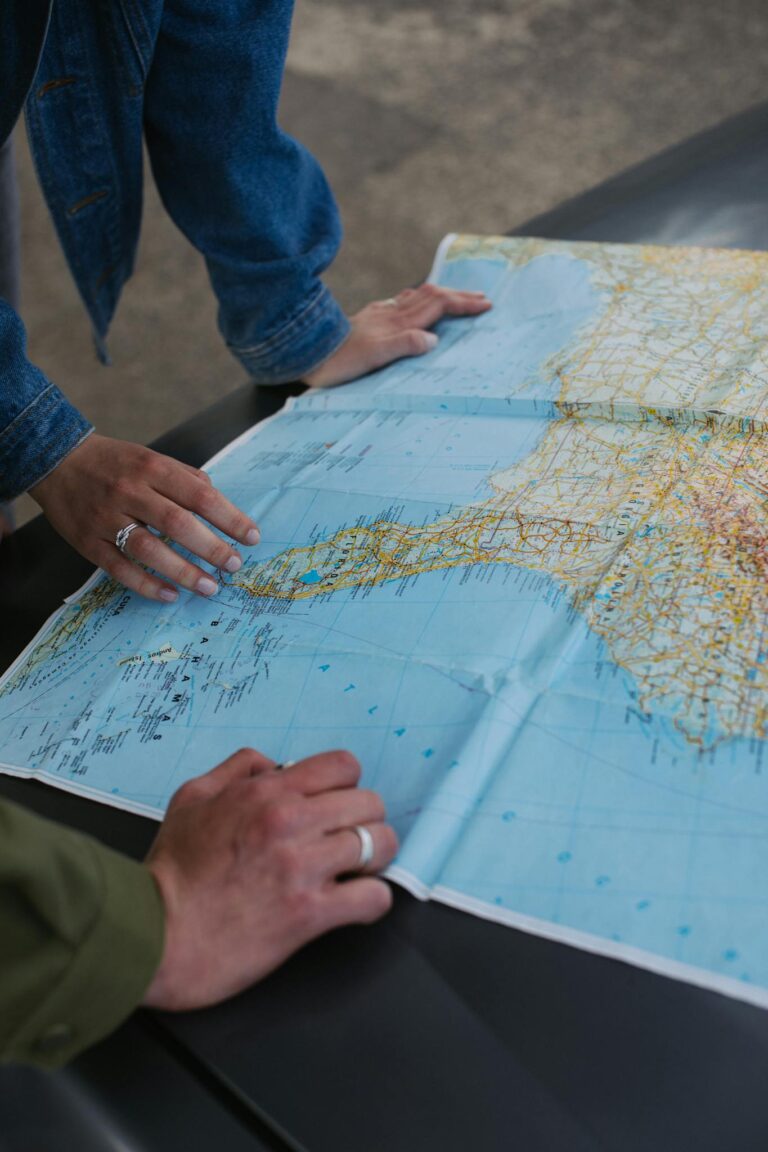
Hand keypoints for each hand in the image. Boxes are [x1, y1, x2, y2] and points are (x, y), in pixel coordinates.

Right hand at [30, 434, 260, 602]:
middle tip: (234, 565)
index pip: (200, 496)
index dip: (229, 518)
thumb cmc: (115, 462)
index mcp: (151, 468)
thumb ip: (186, 479)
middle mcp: (129, 492)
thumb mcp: (152, 458)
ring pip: (149, 550)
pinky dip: (146, 585)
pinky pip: (119, 568)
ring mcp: (105, 518)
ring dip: (183, 572)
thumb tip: (220, 503)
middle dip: (211, 548)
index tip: (251, 537)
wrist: (55, 460)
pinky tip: (170, 595)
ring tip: (210, 587)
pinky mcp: (86, 541)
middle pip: (177, 523)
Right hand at [142, 748, 396, 1009]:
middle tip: (345, 842)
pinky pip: (374, 897)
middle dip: (363, 821)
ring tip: (354, 873)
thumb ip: (237, 770)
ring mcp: (303, 868)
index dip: (345, 785)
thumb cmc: (170, 872)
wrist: (154, 935)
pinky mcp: (310, 915)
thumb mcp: (192, 797)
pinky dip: (372, 900)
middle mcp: (290, 822)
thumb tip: (274, 764)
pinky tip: (353, 904)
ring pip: (381, 844)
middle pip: (370, 803)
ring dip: (373, 860)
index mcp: (266, 792)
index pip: (343, 766)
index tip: (335, 806)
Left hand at [302, 283, 491, 387]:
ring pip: (416, 297)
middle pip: (431, 295)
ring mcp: (378, 314)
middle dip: (458, 295)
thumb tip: (433, 339)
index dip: (463, 304)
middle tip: (481, 297)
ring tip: (455, 297)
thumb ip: (404, 344)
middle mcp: (390, 313)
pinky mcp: (368, 319)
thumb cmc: (340, 362)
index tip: (485, 305)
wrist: (307, 353)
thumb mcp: (374, 357)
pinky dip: (415, 300)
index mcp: (397, 322)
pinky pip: (399, 304)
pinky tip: (411, 303)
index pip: (438, 305)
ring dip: (440, 294)